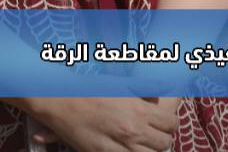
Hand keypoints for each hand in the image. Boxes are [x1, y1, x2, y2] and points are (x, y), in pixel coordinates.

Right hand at [24, 96, 177, 151]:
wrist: (57, 100)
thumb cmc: (87, 88)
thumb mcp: (118, 82)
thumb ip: (146, 85)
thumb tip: (168, 87)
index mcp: (137, 111)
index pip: (170, 123)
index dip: (169, 121)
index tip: (163, 119)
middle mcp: (131, 132)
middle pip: (164, 143)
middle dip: (162, 136)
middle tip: (153, 131)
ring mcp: (117, 147)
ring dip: (149, 149)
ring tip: (140, 141)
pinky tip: (126, 147)